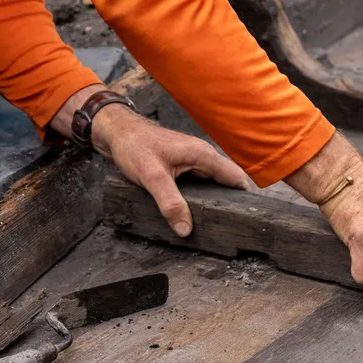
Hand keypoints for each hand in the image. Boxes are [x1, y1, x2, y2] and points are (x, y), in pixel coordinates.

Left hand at [92, 105, 250, 236]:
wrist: (116, 133)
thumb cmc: (134, 146)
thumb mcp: (152, 177)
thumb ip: (170, 203)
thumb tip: (186, 229)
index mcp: (203, 155)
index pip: (236, 177)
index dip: (243, 198)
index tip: (246, 218)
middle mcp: (202, 156)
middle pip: (226, 183)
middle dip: (229, 203)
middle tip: (227, 227)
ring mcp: (193, 161)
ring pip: (212, 184)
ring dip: (212, 201)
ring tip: (212, 223)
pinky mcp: (183, 166)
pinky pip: (199, 184)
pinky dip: (199, 197)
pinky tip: (193, 211)